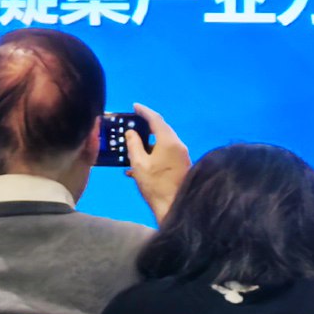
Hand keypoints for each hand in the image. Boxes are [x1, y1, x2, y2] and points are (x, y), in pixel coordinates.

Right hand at [124, 105, 190, 223]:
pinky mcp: (182, 165)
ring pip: (164, 141)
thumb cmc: (155, 185)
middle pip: (162, 129)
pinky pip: (167, 152)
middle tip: (134, 122)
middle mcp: (178, 145)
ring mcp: (182, 155)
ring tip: (134, 143)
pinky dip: (154, 152)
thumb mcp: (139, 164)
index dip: (144, 111)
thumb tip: (131, 132)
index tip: (134, 106)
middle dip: (147, 125)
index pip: (156, 119)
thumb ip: (133, 145)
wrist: (174, 207)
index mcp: (169, 141)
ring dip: (149, 141)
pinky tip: (140, 162)